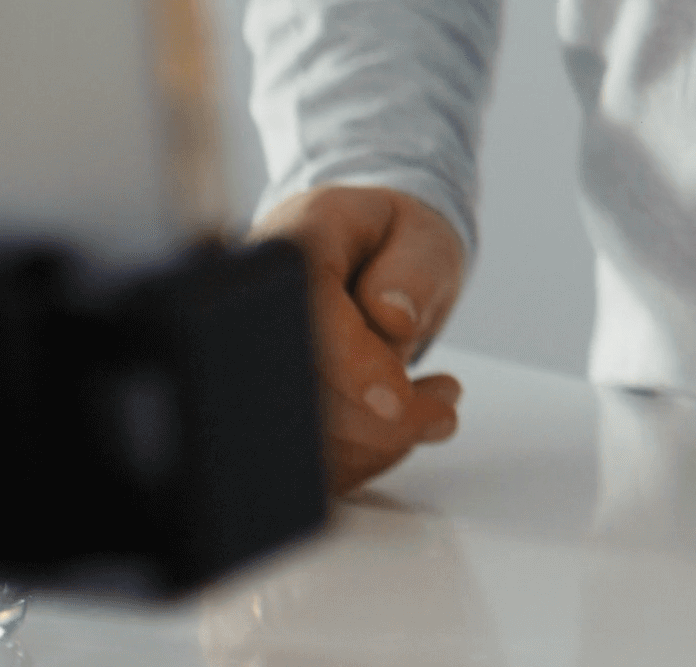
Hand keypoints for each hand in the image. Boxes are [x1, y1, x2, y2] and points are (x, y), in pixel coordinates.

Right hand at [251, 184, 467, 494]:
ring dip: (375, 442)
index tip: (397, 401)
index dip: (349, 365)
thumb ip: (413, 269)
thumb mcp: (422, 238)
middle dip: (373, 421)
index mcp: (292, 243)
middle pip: (293, 386)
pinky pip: (306, 455)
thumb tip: (391, 315)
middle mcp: (253, 303)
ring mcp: (253, 359)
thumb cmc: (396, 244)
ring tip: (436, 408)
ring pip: (295, 433)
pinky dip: (363, 456)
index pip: (305, 312)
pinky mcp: (268, 403)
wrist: (373, 257)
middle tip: (443, 409)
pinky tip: (403, 427)